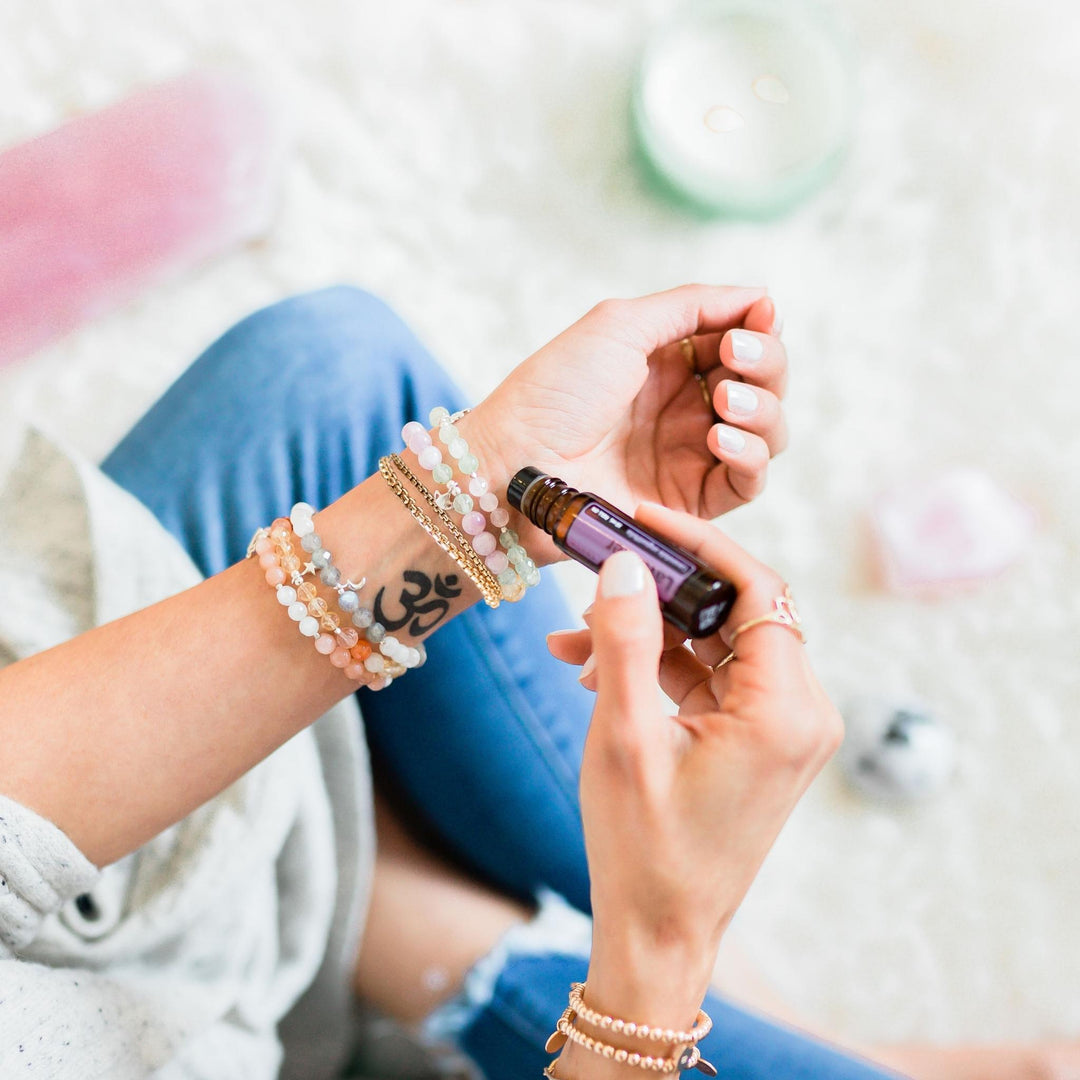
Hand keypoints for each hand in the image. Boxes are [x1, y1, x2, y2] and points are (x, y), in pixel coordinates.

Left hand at [464, 285, 787, 563]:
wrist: (516, 464)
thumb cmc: (554, 392)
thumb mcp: (620, 325)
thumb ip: (693, 306)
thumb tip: (761, 295)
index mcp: (669, 362)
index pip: (742, 341)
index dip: (760, 329)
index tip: (757, 319)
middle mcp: (685, 407)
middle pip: (765, 384)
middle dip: (766, 364)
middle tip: (736, 358)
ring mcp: (690, 455)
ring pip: (768, 432)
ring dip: (763, 409)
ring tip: (725, 400)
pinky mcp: (690, 502)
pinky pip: (748, 482)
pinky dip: (750, 456)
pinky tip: (721, 439)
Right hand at [547, 503, 841, 1031]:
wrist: (659, 930)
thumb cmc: (644, 847)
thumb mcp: (625, 736)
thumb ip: (625, 640)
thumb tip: (624, 563)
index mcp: (785, 710)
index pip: (756, 588)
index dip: (698, 544)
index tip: (642, 519)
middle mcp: (799, 713)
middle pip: (733, 611)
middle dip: (657, 593)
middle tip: (596, 579)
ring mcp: (780, 728)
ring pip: (714, 643)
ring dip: (646, 633)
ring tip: (572, 641)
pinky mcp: (756, 740)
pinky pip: (708, 679)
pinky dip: (657, 667)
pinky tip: (593, 670)